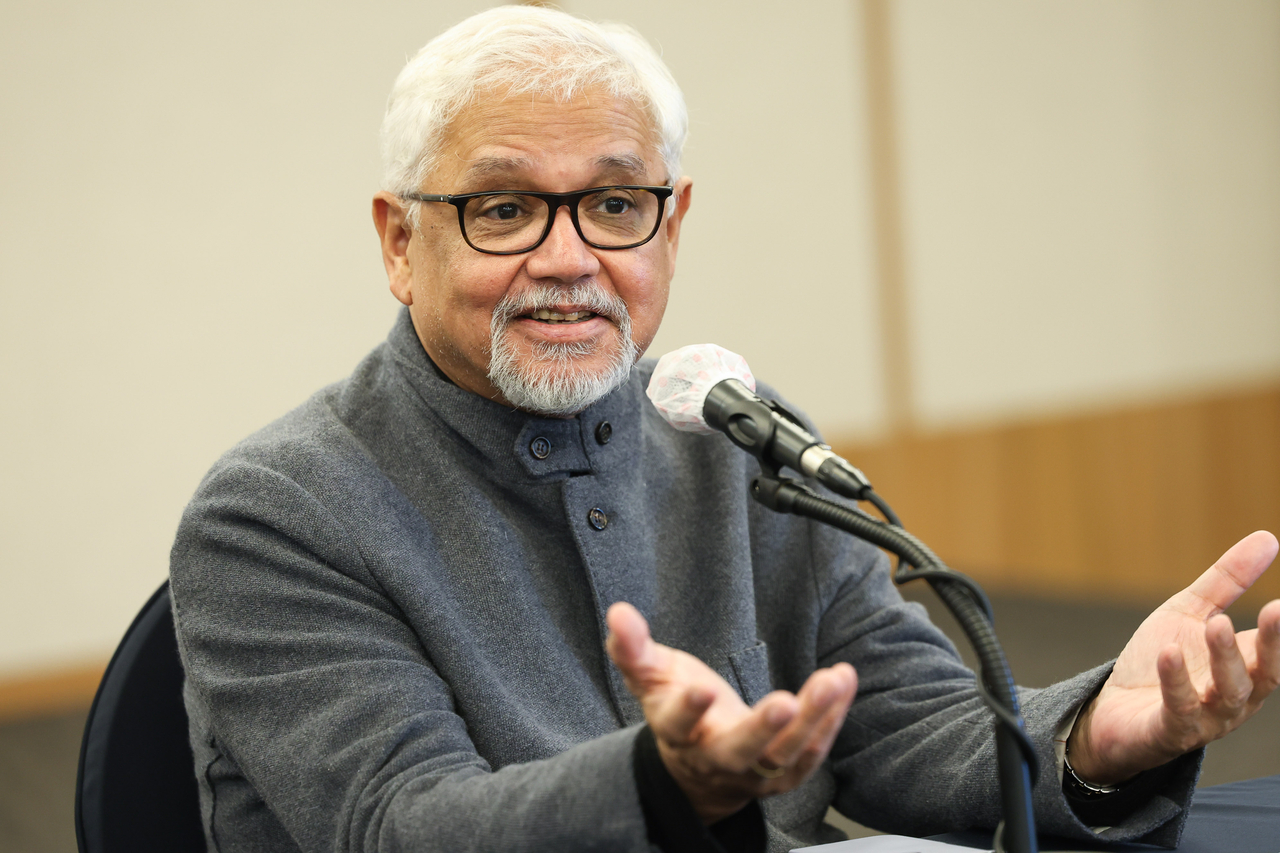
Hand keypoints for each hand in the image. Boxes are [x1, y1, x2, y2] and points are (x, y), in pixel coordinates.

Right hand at [605, 602, 855, 822]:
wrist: (697, 770)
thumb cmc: (676, 709)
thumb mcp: (652, 677)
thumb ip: (633, 648)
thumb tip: (618, 612)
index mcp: (677, 734)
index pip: (677, 725)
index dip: (688, 710)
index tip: (702, 690)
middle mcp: (716, 759)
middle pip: (739, 752)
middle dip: (763, 730)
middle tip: (784, 704)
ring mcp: (753, 772)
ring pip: (784, 756)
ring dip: (813, 719)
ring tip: (833, 680)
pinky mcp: (784, 774)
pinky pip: (811, 753)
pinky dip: (831, 720)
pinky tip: (843, 684)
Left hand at [1068, 531, 1279, 784]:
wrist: (1114, 712)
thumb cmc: (1159, 663)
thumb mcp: (1190, 613)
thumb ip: (1227, 582)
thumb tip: (1267, 538)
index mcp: (1245, 668)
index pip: (1274, 648)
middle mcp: (1235, 697)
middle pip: (1263, 673)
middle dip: (1272, 643)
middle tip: (1274, 608)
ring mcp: (1206, 718)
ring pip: (1228, 693)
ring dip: (1224, 658)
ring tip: (1215, 623)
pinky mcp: (1170, 731)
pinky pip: (1179, 708)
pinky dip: (1175, 680)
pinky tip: (1168, 652)